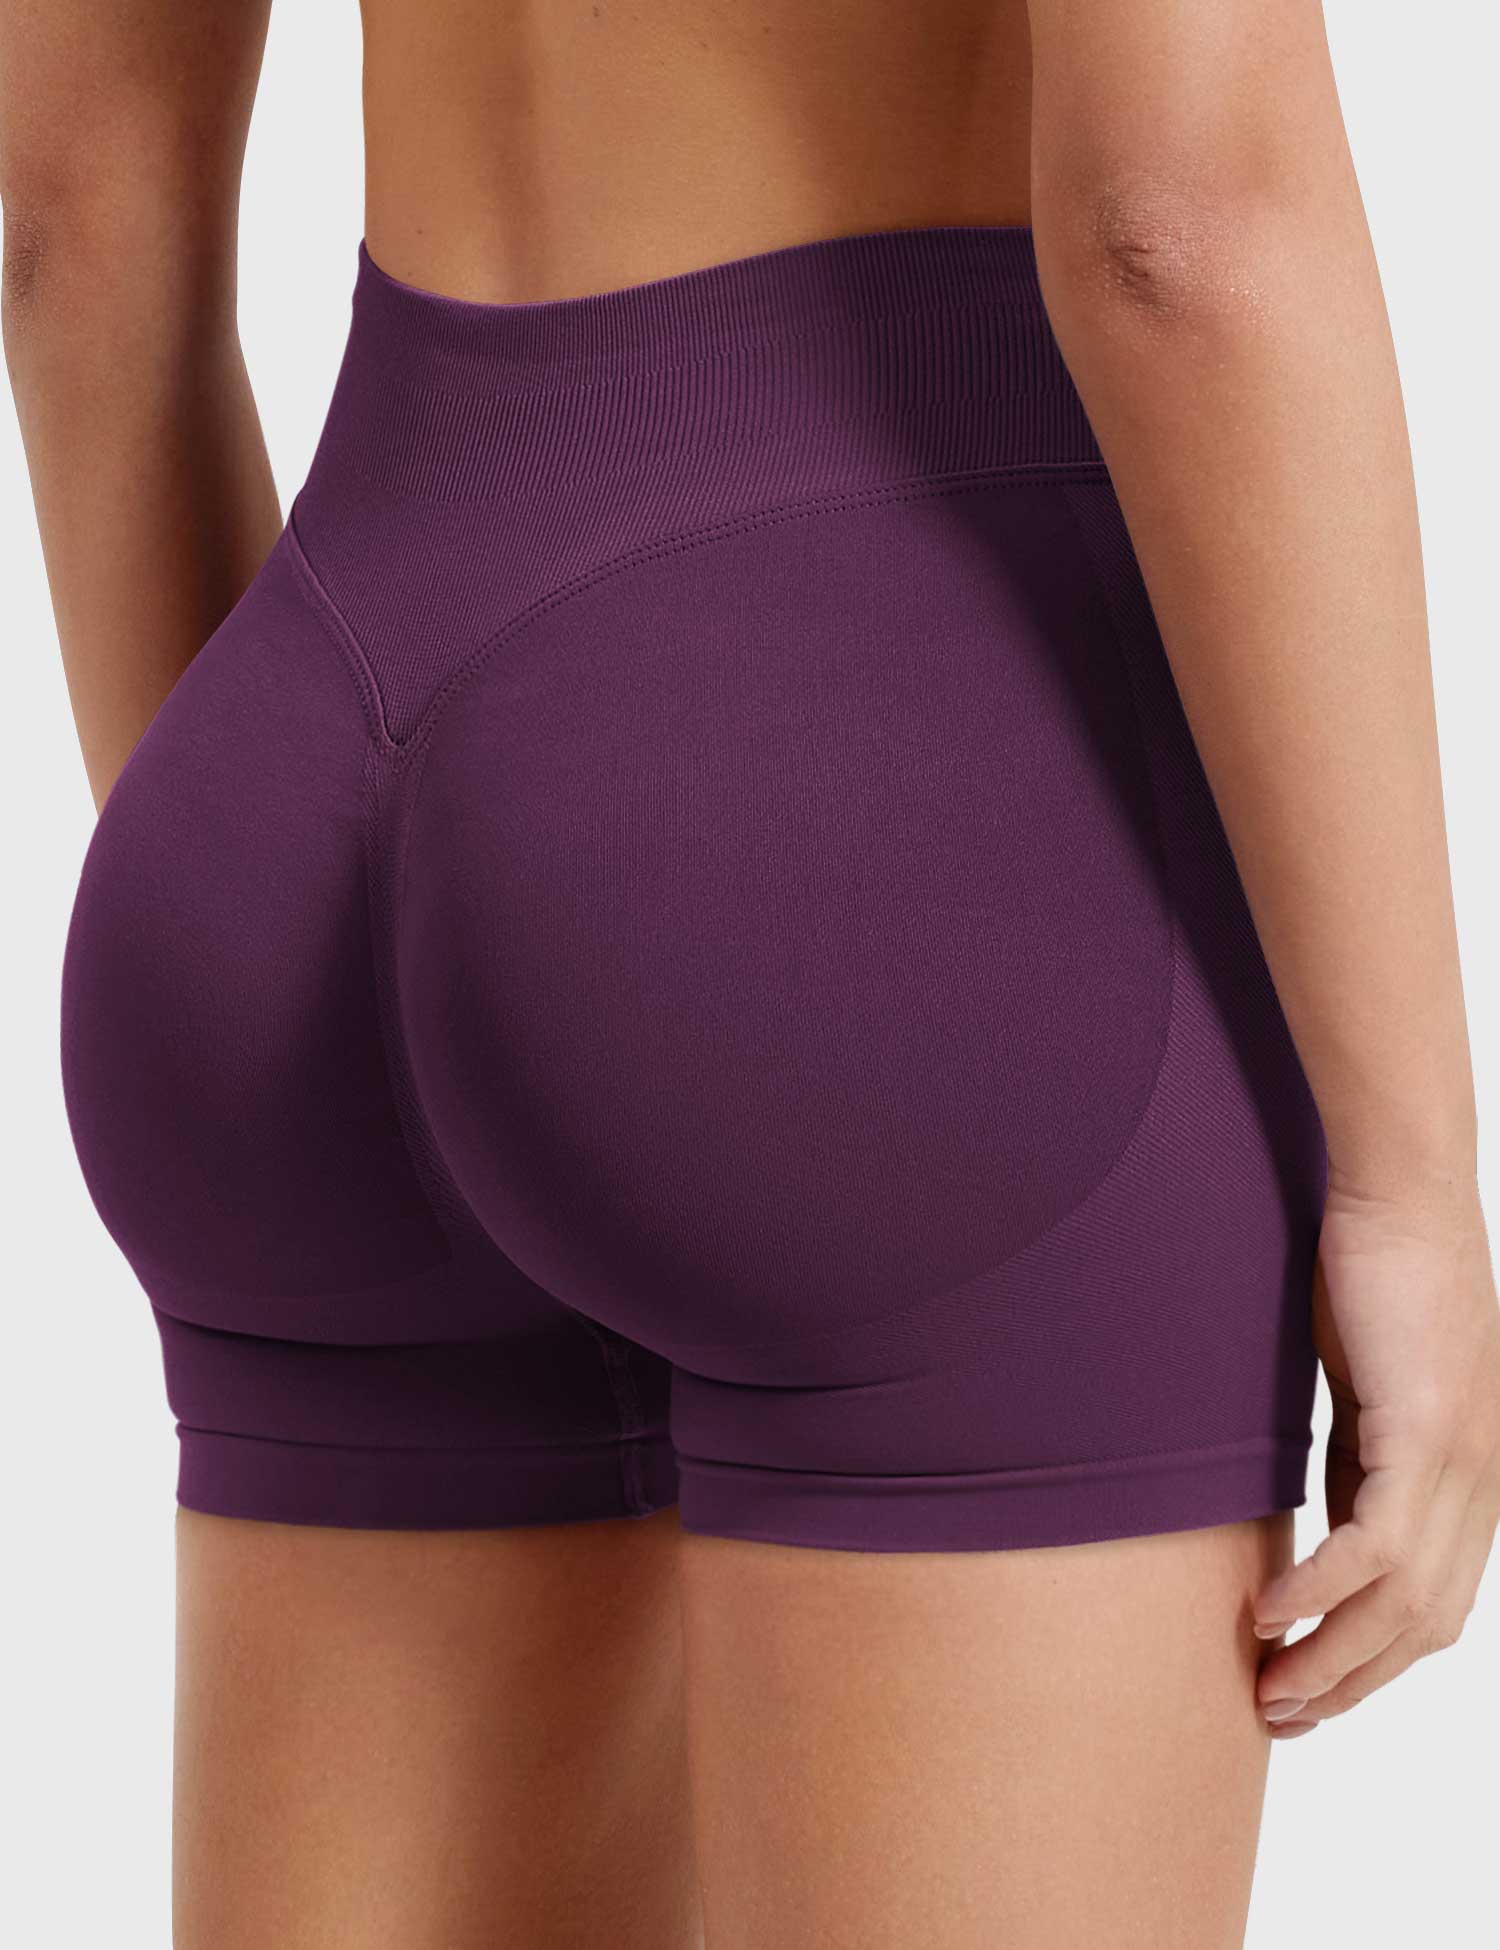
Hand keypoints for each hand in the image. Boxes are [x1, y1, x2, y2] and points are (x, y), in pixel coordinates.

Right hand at [1252, 1172, 1499, 1736]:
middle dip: (1348, 1682)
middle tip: (1277, 1713)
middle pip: (1422, 1625)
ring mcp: (1463, 1463)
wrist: (1399, 1193)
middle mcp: (1483, 1484)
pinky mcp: (1426, 1435)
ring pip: (1403, 1604)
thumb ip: (1358, 1458)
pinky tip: (1269, 1610)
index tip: (1305, 1692)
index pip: (1431, 1606)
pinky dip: (1320, 1590)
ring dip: (1330, 1657)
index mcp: (1472, 1478)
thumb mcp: (1366, 1390)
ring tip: (1267, 1686)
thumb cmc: (1374, 1275)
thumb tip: (1324, 1522)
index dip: (1369, 1662)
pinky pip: (1375, 1546)